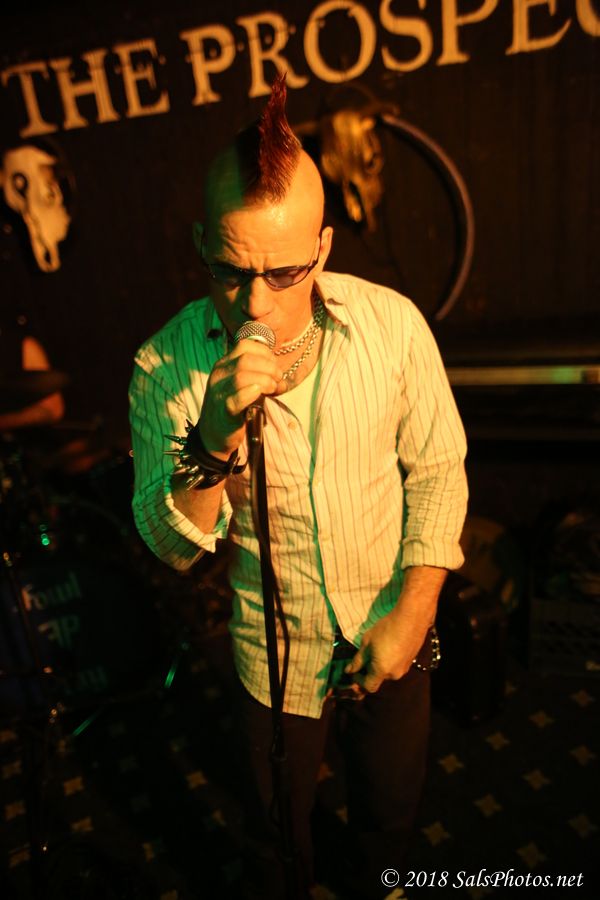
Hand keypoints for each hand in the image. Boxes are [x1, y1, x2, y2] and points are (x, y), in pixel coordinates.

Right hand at [198, 339, 285, 454]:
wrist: (214, 433)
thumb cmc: (234, 407)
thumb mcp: (245, 386)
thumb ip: (262, 379)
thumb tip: (282, 381)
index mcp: (224, 364)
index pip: (245, 346)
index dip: (265, 353)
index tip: (275, 367)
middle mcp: (219, 375)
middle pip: (246, 360)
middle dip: (269, 368)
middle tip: (277, 380)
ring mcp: (219, 392)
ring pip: (242, 376)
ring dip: (265, 381)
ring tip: (272, 389)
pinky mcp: (224, 411)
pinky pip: (236, 398)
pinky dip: (251, 393)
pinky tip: (260, 394)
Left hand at [344, 608, 427, 694]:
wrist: (411, 618)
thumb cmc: (386, 628)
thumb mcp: (367, 642)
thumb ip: (358, 660)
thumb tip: (349, 670)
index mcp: (381, 671)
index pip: (369, 687)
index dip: (359, 681)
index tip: (355, 671)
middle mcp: (394, 674)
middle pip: (378, 679)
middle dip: (369, 671)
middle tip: (365, 657)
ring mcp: (405, 668)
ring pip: (388, 672)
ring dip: (380, 665)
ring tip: (377, 649)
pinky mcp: (411, 661)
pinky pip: (397, 666)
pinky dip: (390, 661)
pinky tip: (388, 647)